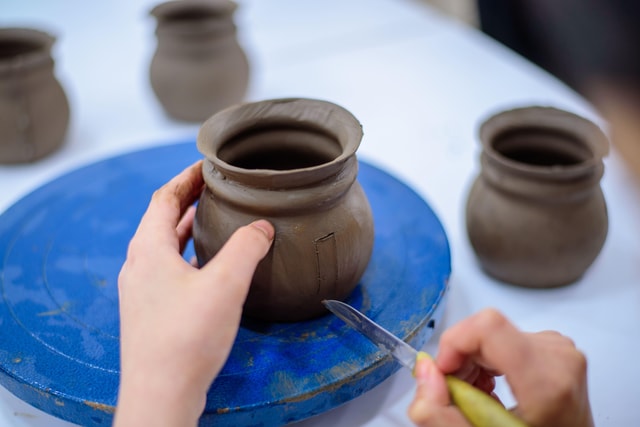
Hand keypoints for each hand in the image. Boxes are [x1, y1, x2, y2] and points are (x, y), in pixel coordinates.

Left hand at [113, 161, 273, 426]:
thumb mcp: (225, 284)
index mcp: (149, 250)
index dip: (186, 178)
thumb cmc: (186, 339)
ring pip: (166, 248)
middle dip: (189, 201)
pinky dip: (189, 257)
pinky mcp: (151, 313)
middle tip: (215, 190)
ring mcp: (142, 292)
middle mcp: (139, 267)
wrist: (161, 395)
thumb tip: (261, 227)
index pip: (164, 198)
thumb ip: (246, 248)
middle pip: (162, 221)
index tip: (208, 166)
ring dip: (189, 230)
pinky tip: (210, 268)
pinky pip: (169, 271)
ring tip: (215, 221)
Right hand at [408, 309, 593, 426]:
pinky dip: (487, 361)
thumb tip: (425, 371)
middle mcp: (558, 358)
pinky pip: (505, 337)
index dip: (453, 343)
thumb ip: (441, 412)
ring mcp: (559, 349)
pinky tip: (492, 388)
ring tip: (478, 397)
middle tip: (460, 395)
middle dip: (460, 360)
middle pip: (485, 330)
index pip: (487, 327)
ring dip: (472, 362)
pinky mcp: (554, 346)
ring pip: (491, 332)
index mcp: (546, 383)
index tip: (444, 371)